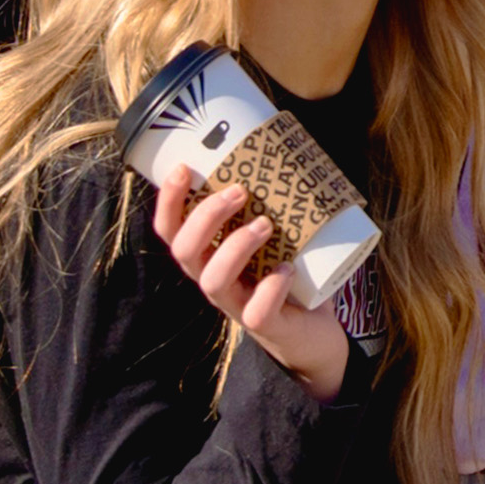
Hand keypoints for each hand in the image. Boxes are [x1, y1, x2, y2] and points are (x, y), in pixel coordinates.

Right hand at [149, 158, 352, 398]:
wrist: (316, 335)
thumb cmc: (290, 275)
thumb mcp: (276, 238)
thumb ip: (272, 205)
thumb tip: (288, 148)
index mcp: (210, 256)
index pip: (171, 230)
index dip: (168, 201)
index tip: (182, 169)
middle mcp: (215, 280)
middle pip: (185, 251)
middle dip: (205, 217)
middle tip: (239, 191)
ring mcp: (237, 305)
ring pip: (212, 281)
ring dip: (235, 247)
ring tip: (266, 224)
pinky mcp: (266, 326)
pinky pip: (256, 312)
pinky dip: (270, 288)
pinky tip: (287, 270)